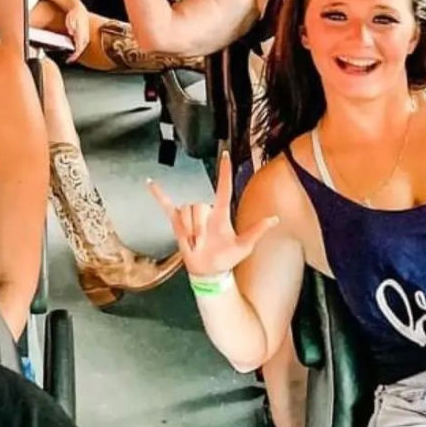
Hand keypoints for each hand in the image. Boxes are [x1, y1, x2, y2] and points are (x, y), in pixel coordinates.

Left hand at [63, 1, 90, 61]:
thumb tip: (72, 32)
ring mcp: (85, 36)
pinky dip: (77, 49)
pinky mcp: (84, 36)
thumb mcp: (71, 19)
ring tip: (70, 57)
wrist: (79, 10)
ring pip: (82, 48)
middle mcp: (85, 36)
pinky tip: (73, 50)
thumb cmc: (75, 15)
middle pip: (81, 50)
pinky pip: (81, 45)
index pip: (80, 48)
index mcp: (82, 34)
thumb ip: (71, 26)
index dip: (75, 56)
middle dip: (75, 56)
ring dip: (76, 53)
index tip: (70, 60)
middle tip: (69, 60)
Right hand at [148, 151, 278, 276]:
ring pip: (185, 211)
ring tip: (194, 243)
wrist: (209, 271)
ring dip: (188, 230)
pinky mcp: (178, 222)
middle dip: (197, 227)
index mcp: (221, 214)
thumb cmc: (227, 257)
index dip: (224, 172)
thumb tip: (274, 219)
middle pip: (198, 206)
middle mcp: (206, 211)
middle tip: (202, 243)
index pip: (223, 188)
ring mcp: (191, 216)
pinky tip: (150, 184)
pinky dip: (158, 195)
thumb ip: (257, 231)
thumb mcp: (244, 246)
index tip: (225, 155)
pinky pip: (166, 205)